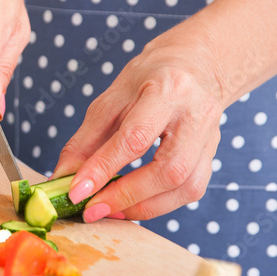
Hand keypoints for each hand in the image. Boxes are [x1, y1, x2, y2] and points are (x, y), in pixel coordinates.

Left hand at [51, 33, 225, 221]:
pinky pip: (191, 191)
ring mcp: (210, 137)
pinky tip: (134, 204)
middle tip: (93, 208)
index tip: (77, 192)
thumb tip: (63, 178)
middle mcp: (196, 115)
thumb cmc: (148, 79)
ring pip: (185, 187)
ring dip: (143, 206)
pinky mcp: (213, 155)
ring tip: (110, 210)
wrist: (194, 66)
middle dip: (126, 196)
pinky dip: (160, 204)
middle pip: (168, 170)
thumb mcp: (110, 99)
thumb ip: (85, 140)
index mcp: (168, 90)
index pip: (135, 137)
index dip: (103, 168)